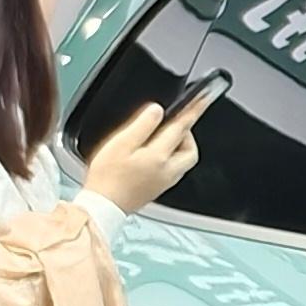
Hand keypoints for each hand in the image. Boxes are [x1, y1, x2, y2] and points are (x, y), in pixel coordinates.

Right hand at [83, 100, 203, 213]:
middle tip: (175, 123)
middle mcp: (168, 171)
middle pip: (191, 149)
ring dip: (179, 146)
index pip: (182, 128)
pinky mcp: (159, 189)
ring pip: (184, 160)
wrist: (103, 206)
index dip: (193, 111)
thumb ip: (142, 125)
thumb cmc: (107, 177)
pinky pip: (174, 169)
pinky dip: (170, 157)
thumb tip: (157, 111)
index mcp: (160, 156)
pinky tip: (154, 154)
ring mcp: (165, 182)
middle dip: (187, 134)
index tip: (202, 99)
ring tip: (161, 136)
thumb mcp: (121, 143)